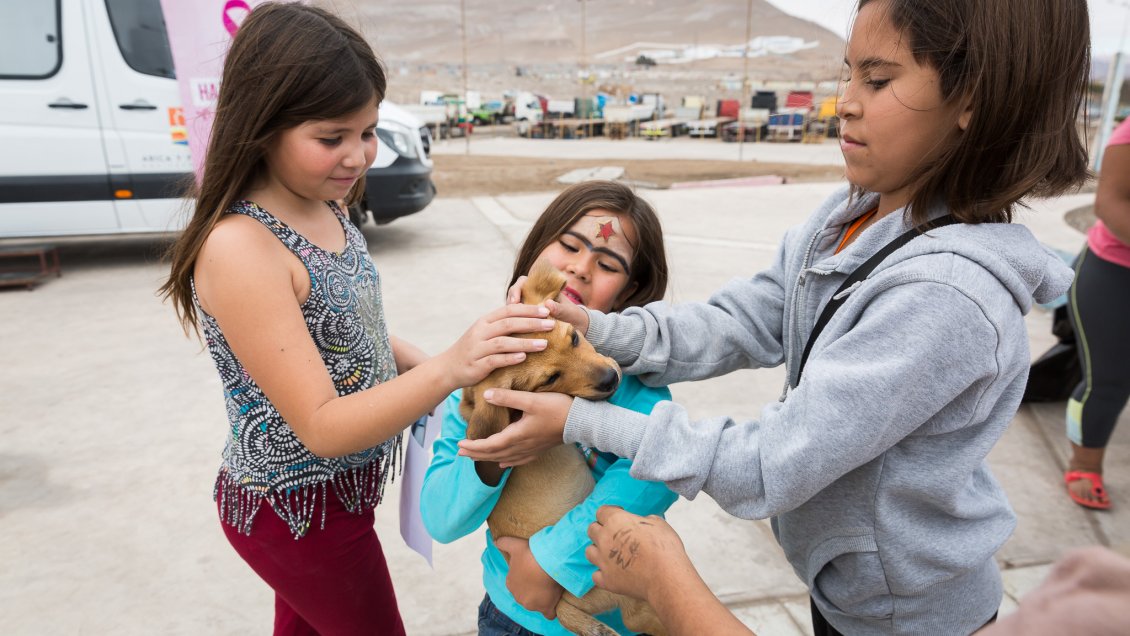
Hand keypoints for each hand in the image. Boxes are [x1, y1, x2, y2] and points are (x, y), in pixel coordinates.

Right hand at [438, 304, 553, 388]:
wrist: (447, 368)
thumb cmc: (473, 350)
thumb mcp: (485, 333)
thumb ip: (503, 325)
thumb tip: (530, 317)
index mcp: (485, 321)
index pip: (508, 310)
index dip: (528, 309)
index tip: (547, 310)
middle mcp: (480, 332)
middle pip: (508, 324)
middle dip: (531, 323)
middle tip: (551, 324)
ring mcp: (477, 348)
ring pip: (503, 342)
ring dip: (525, 342)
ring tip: (544, 344)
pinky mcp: (476, 365)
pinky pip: (494, 360)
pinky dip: (509, 358)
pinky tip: (523, 358)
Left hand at [457, 389, 572, 466]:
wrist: (581, 422)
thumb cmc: (558, 408)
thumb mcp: (531, 400)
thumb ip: (508, 398)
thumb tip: (487, 395)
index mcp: (517, 435)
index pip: (489, 445)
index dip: (473, 446)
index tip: (459, 445)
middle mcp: (522, 446)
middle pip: (494, 454)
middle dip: (476, 454)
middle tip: (460, 453)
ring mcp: (532, 450)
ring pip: (505, 459)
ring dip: (488, 459)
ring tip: (476, 458)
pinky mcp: (540, 449)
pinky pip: (519, 460)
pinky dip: (508, 462)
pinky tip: (503, 464)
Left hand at [496, 536, 563, 618]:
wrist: (545, 563)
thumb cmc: (530, 554)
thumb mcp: (514, 545)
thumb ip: (503, 543)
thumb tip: (495, 541)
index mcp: (510, 583)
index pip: (516, 584)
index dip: (526, 578)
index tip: (534, 570)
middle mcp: (518, 596)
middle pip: (526, 595)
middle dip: (533, 589)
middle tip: (543, 577)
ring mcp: (531, 604)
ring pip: (536, 604)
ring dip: (543, 598)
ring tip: (551, 585)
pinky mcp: (545, 608)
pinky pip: (549, 614)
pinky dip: (552, 610)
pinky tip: (556, 603)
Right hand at [506, 279, 589, 336]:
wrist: (579, 329)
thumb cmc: (573, 316)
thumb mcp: (568, 312)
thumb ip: (560, 308)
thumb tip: (549, 304)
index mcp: (539, 290)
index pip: (522, 283)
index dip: (516, 289)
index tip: (516, 300)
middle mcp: (530, 299)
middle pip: (513, 298)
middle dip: (510, 305)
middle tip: (510, 315)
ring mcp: (527, 313)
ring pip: (511, 312)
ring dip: (509, 319)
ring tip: (510, 328)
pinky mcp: (526, 326)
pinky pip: (516, 325)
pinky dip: (513, 330)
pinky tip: (513, 337)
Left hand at [585, 506, 695, 603]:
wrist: (667, 578)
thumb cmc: (665, 548)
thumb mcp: (657, 523)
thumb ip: (642, 520)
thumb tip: (638, 523)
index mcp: (615, 521)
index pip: (601, 511)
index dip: (611, 513)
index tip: (618, 515)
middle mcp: (604, 539)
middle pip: (592, 530)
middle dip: (601, 530)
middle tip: (614, 535)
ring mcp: (603, 561)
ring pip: (589, 552)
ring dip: (598, 551)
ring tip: (610, 554)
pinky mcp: (606, 580)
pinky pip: (596, 575)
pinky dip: (603, 574)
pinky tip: (613, 572)